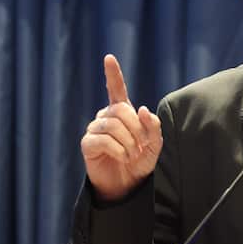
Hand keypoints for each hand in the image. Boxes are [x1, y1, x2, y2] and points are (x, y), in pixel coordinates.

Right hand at [80, 55, 163, 200]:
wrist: (127, 185)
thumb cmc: (140, 162)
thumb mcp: (154, 144)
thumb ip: (153, 127)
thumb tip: (141, 109)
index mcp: (122, 112)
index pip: (116, 89)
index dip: (113, 74)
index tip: (109, 58)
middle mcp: (106, 117)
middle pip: (121, 110)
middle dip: (136, 129)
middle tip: (141, 146)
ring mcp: (95, 129)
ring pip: (113, 125)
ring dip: (128, 142)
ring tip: (132, 155)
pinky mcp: (88, 143)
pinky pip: (103, 139)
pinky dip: (118, 150)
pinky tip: (122, 157)